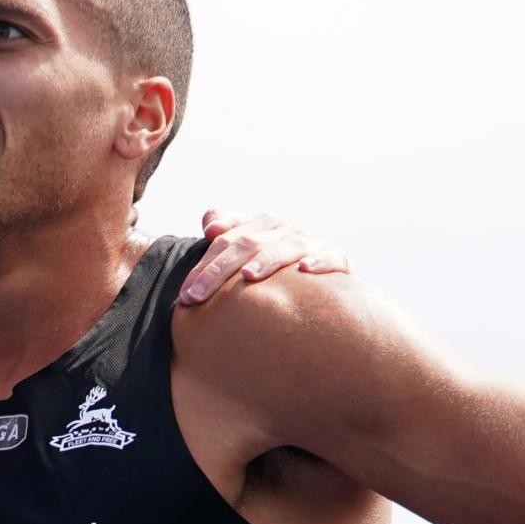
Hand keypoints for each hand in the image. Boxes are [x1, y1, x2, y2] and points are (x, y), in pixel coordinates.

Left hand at [176, 210, 351, 306]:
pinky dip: (320, 262)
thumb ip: (227, 234)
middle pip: (249, 243)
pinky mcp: (338, 260)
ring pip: (286, 247)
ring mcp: (312, 244)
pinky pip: (331, 258)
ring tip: (248, 275)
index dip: (204, 265)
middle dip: (219, 270)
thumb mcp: (251, 252)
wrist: (327, 289)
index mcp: (263, 226)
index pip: (226, 240)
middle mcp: (287, 229)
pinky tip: (305, 270)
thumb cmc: (278, 270)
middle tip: (197, 297)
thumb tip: (210, 226)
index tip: (186, 294)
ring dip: (267, 260)